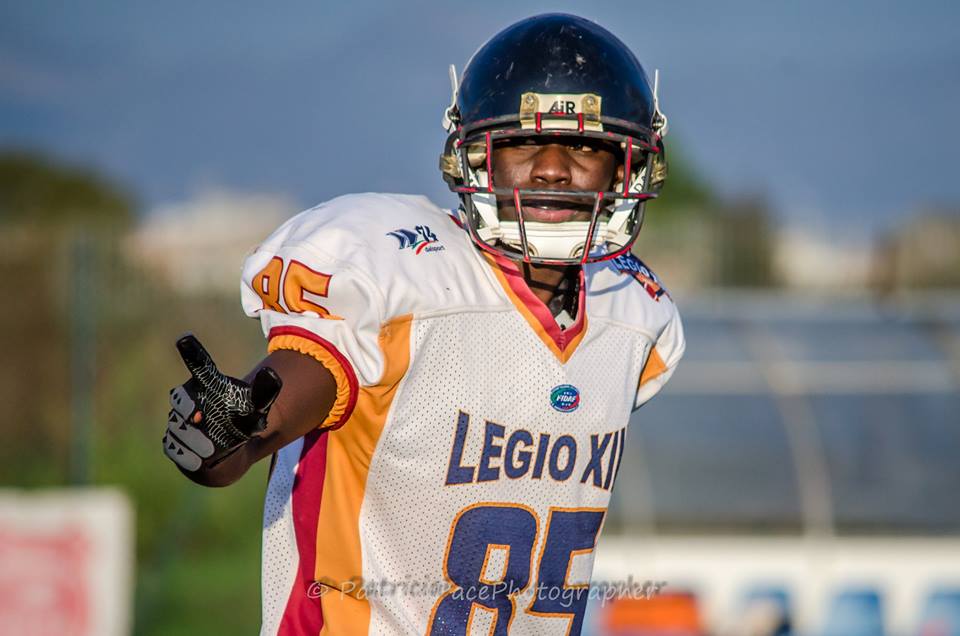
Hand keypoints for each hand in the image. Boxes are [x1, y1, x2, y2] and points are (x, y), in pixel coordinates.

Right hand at [163, 334, 281, 471]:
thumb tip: (273, 373)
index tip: (185, 338)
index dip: (191, 353)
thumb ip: (264, 392)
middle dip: (187, 410)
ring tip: (210, 451)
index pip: (198, 367)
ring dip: (192, 439)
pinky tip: (199, 460)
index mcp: (208, 385)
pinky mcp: (172, 444)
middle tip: (201, 421)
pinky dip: (185, 455)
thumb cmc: (242, 422)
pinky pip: (173, 447)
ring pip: (177, 427)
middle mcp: (187, 401)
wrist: (229, 453)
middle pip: (180, 400)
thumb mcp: (257, 407)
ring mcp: (177, 422)